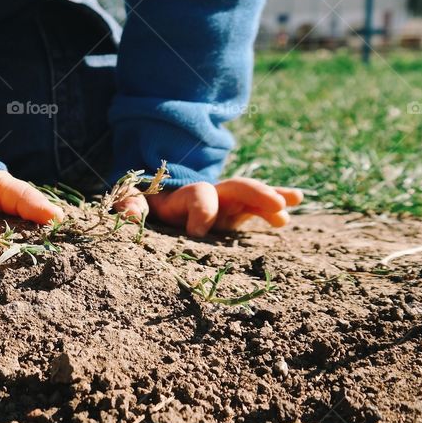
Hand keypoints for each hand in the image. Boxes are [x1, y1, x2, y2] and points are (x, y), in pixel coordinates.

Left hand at [114, 177, 302, 236]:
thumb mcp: (132, 202)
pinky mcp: (236, 215)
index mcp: (183, 195)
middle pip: (236, 187)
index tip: (198, 235)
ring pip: (252, 195)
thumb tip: (126, 216)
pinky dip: (277, 205)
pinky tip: (295, 203)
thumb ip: (129, 205)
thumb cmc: (143, 204)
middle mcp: (210, 195)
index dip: (202, 212)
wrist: (153, 196)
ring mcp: (226, 204)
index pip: (199, 196)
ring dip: (272, 199)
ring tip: (290, 208)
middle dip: (256, 194)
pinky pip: (259, 208)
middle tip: (277, 206)